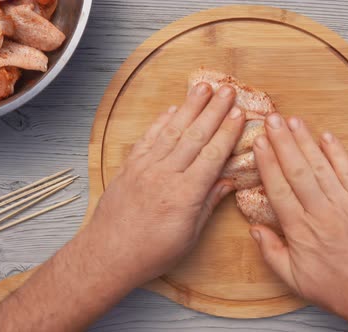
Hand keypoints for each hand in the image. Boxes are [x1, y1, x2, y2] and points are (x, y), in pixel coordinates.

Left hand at [89, 82, 244, 283]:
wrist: (108, 254)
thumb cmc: (151, 252)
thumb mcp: (189, 236)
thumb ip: (209, 204)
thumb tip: (228, 181)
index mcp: (185, 194)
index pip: (212, 155)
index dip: (227, 132)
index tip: (239, 113)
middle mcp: (165, 174)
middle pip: (195, 135)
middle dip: (213, 110)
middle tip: (227, 90)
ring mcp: (145, 167)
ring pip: (172, 130)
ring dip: (189, 107)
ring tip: (203, 87)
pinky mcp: (130, 166)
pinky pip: (148, 138)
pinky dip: (161, 121)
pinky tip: (172, 109)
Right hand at [250, 114, 347, 330]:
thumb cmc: (338, 288)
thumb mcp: (295, 280)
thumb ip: (271, 252)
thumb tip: (253, 228)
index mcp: (302, 232)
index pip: (279, 189)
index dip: (268, 163)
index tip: (258, 143)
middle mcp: (323, 214)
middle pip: (298, 171)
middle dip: (283, 142)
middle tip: (272, 119)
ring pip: (322, 167)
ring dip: (306, 141)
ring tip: (293, 121)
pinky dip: (339, 153)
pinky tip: (327, 136)